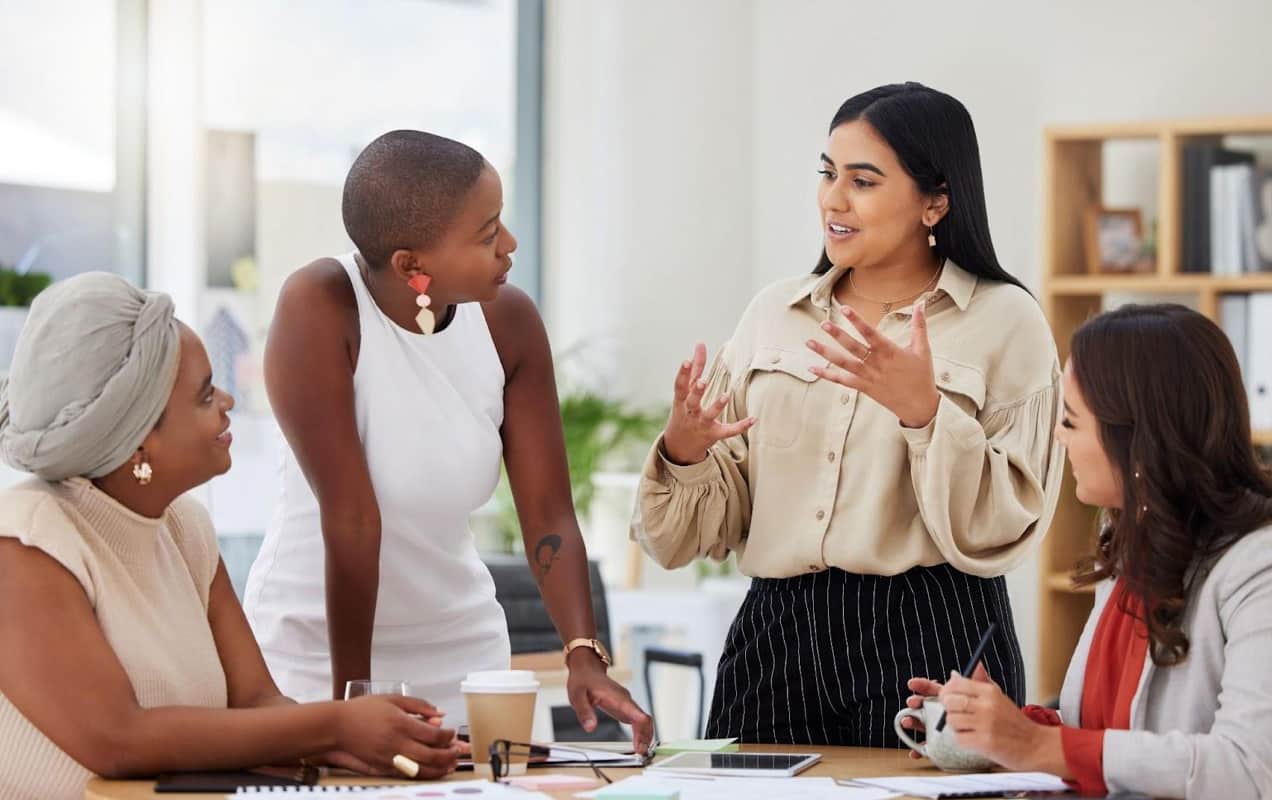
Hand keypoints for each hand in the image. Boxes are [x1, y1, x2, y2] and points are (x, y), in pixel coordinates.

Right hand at [333, 695, 460, 777]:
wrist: (336, 727)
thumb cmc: (363, 710)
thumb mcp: (393, 699)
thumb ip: (419, 705)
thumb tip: (440, 713)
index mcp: (401, 724)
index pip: (433, 734)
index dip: (448, 736)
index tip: (452, 733)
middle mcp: (396, 743)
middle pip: (431, 756)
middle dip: (449, 755)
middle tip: (458, 751)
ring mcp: (389, 758)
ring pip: (421, 770)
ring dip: (439, 769)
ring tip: (450, 765)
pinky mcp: (382, 767)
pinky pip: (407, 775)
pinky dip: (422, 774)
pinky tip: (431, 771)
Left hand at [566, 649, 654, 753]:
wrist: (587, 669)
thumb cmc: (583, 680)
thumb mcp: (577, 696)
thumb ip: (584, 712)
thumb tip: (590, 728)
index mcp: (617, 697)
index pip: (637, 714)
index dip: (641, 731)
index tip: (639, 746)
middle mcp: (626, 700)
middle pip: (645, 719)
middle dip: (646, 737)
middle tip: (641, 754)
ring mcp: (627, 704)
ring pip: (644, 721)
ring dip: (645, 736)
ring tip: (640, 752)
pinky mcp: (625, 708)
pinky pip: (639, 721)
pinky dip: (641, 733)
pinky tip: (638, 744)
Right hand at [662, 343, 755, 464]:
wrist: (679, 446)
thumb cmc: (684, 411)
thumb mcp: (685, 392)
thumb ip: (694, 368)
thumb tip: (700, 344)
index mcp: (682, 400)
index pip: (681, 385)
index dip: (682, 373)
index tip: (686, 361)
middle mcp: (690, 412)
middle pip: (692, 401)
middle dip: (697, 391)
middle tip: (703, 381)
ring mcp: (701, 424)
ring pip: (709, 415)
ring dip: (717, 406)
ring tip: (725, 395)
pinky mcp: (713, 434)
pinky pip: (727, 431)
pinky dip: (741, 426)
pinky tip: (754, 419)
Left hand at [806, 303, 939, 428]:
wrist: (919, 406)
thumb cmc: (922, 376)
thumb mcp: (923, 349)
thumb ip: (919, 325)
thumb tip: (920, 303)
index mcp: (890, 352)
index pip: (870, 333)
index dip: (857, 320)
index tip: (845, 308)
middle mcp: (876, 364)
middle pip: (853, 347)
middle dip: (837, 335)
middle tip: (823, 323)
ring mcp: (868, 376)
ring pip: (843, 363)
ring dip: (825, 353)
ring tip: (809, 343)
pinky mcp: (864, 387)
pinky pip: (842, 380)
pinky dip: (827, 374)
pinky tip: (813, 368)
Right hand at [899, 663, 989, 758]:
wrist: (1011, 741)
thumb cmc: (998, 718)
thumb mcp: (990, 697)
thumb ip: (981, 682)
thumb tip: (978, 665)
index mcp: (954, 699)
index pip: (935, 689)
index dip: (923, 686)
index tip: (913, 684)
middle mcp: (946, 713)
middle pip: (925, 705)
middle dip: (916, 702)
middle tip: (912, 701)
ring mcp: (944, 729)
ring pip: (923, 724)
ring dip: (913, 722)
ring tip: (907, 721)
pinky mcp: (946, 746)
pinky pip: (931, 748)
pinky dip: (919, 750)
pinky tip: (914, 752)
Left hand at [938, 667, 1055, 771]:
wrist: (1035, 745)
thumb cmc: (1015, 723)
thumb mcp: (999, 697)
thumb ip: (977, 684)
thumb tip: (954, 673)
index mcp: (990, 692)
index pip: (956, 684)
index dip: (947, 691)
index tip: (947, 697)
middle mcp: (987, 705)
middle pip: (950, 701)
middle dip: (948, 708)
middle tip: (956, 713)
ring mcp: (985, 724)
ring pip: (951, 720)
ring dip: (955, 726)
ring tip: (967, 727)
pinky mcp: (984, 742)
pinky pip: (958, 738)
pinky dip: (962, 740)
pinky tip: (972, 738)